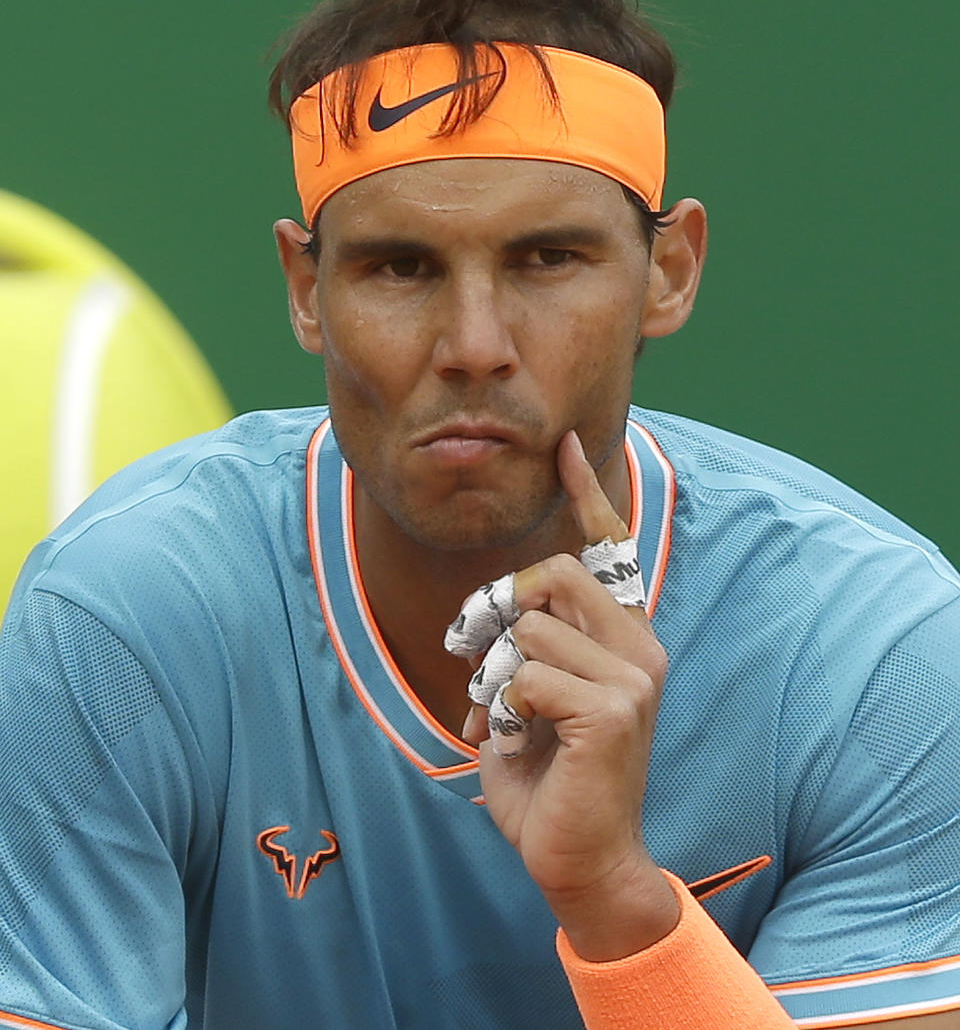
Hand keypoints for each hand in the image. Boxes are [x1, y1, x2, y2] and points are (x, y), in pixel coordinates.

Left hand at [456, 430, 678, 959]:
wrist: (576, 859)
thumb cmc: (547, 776)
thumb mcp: (530, 696)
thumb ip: (526, 645)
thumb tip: (499, 612)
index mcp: (621, 637)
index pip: (609, 549)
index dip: (586, 493)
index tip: (567, 445)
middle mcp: (639, 647)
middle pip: (555, 573)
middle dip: (499, 608)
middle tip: (472, 653)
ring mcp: (633, 677)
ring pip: (530, 627)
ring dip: (492, 675)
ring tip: (500, 718)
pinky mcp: (613, 710)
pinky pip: (526, 674)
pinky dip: (500, 708)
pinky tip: (514, 740)